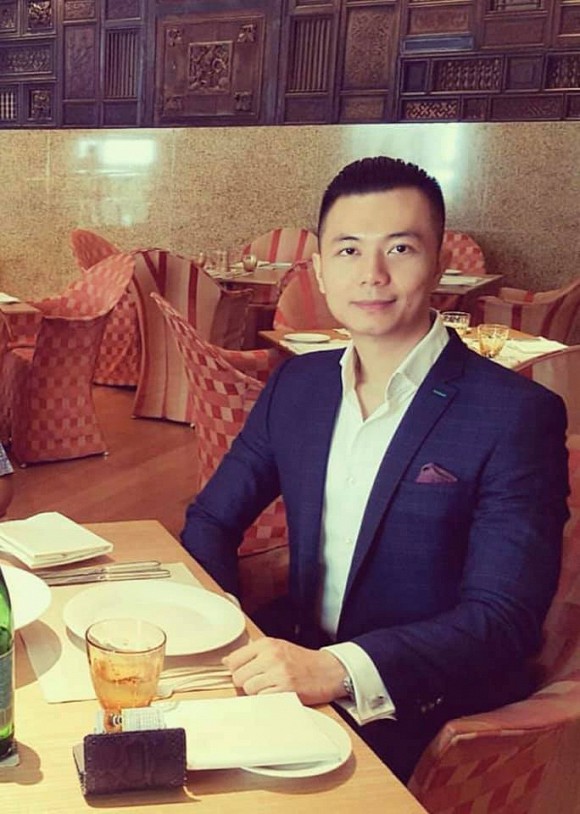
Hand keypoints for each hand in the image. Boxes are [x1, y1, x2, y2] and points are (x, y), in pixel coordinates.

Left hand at [223, 637, 346, 705]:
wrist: (328, 670)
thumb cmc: (302, 661)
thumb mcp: (277, 648)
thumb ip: (252, 653)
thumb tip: (226, 661)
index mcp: (267, 644)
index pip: (233, 660)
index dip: (237, 670)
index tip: (244, 674)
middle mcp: (271, 656)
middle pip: (238, 677)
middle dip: (246, 684)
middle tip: (261, 683)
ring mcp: (278, 674)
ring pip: (249, 690)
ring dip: (256, 694)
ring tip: (271, 688)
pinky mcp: (286, 690)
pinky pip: (262, 700)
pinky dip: (267, 701)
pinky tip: (277, 695)